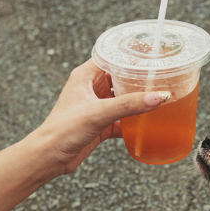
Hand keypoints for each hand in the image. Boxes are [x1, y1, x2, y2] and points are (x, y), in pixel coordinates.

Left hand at [34, 59, 169, 175]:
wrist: (50, 157)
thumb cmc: (62, 129)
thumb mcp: (98, 113)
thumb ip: (128, 105)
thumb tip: (157, 97)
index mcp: (85, 76)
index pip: (110, 57)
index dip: (129, 54)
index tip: (149, 52)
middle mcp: (91, 89)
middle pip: (120, 77)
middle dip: (139, 78)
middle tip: (160, 75)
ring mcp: (96, 107)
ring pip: (123, 98)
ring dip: (138, 99)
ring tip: (158, 96)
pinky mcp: (100, 124)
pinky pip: (122, 119)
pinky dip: (134, 121)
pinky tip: (147, 123)